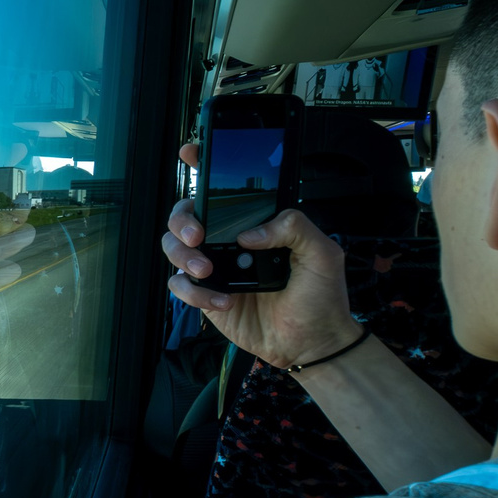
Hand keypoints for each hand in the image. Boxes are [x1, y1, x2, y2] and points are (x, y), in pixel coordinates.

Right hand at [163, 140, 358, 369]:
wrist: (313, 344)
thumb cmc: (321, 297)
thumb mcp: (322, 253)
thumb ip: (294, 226)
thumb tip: (250, 232)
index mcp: (256, 224)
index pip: (225, 191)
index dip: (203, 168)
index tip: (191, 154)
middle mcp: (230, 242)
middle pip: (186, 216)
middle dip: (182, 221)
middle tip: (199, 235)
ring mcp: (217, 269)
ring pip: (174, 249)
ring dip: (183, 256)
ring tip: (208, 272)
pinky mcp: (207, 297)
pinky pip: (180, 287)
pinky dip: (194, 292)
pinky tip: (223, 300)